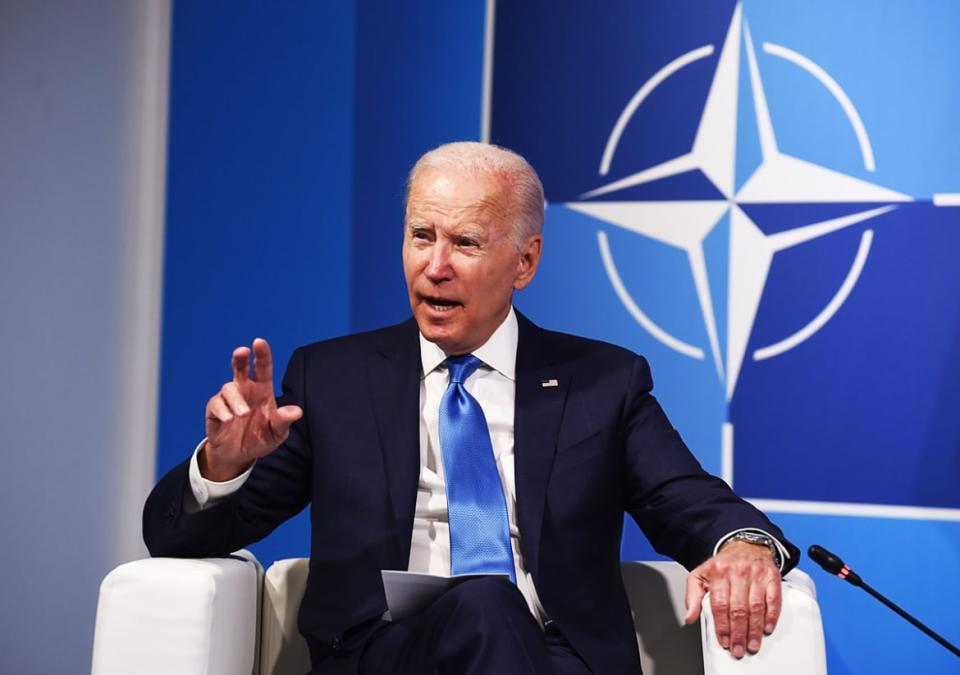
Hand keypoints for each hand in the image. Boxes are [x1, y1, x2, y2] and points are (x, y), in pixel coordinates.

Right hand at [202, 338, 302, 480]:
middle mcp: (245, 390)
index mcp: (262, 390)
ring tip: (242, 414)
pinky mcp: (215, 410)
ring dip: (236, 400)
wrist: (239, 455)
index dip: (262, 354)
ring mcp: (229, 399)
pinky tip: (229, 419)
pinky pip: (216, 404)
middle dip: (240, 357)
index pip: (263, 368)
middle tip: (242, 351)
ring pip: (228, 388)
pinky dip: (222, 410)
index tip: (259, 342)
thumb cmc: (261, 438)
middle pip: (240, 367)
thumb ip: (284, 421)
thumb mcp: (277, 433)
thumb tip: (297, 411)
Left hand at [683, 541, 781, 657]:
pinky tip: (767, 628)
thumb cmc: (722, 564)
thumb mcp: (700, 575)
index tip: (724, 640)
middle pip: (738, 608)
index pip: (719, 604)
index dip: (722, 626)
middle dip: (738, 633)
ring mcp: (756, 574)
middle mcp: (738, 572)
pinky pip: (773, 599)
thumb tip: (689, 617)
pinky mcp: (772, 576)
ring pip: (756, 607)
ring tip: (752, 644)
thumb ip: (692, 596)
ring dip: (754, 629)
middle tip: (738, 649)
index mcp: (718, 572)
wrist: (745, 545)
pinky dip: (771, 616)